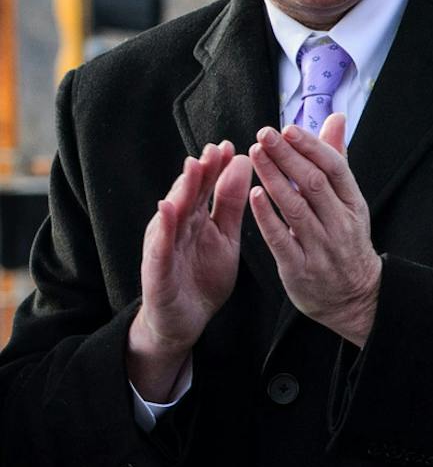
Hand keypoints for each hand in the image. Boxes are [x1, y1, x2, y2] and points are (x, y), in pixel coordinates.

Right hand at [129, 141, 253, 399]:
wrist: (185, 321)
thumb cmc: (202, 276)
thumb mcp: (224, 237)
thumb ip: (230, 204)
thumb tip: (242, 162)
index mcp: (195, 219)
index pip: (206, 188)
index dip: (216, 167)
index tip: (231, 145)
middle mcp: (176, 228)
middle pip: (188, 195)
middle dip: (200, 171)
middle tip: (215, 148)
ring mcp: (164, 247)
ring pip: (172, 214)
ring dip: (181, 190)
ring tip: (193, 167)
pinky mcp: (156, 270)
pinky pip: (159, 246)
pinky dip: (163, 228)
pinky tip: (167, 209)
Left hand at [247, 116, 381, 347]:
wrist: (354, 297)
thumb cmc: (346, 242)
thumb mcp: (349, 202)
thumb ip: (337, 160)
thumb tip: (336, 118)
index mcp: (353, 205)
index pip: (335, 168)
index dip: (311, 146)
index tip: (288, 128)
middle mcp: (340, 224)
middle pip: (313, 184)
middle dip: (287, 156)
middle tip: (264, 134)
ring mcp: (321, 247)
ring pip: (295, 207)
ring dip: (273, 178)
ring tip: (254, 155)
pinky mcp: (300, 268)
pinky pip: (281, 238)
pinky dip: (267, 216)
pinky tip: (252, 195)